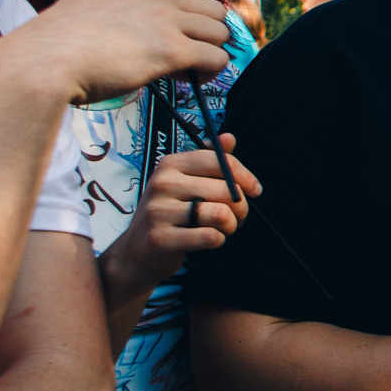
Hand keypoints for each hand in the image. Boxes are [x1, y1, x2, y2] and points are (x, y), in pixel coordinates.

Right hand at [0, 0, 229, 105]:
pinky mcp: (171, 50)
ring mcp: (165, 20)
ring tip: (188, 71)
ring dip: (210, 53)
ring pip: (220, 32)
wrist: (39, 63)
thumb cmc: (53, 45)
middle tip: (187, 57)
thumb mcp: (85, 6)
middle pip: (213, 10)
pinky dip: (211, 71)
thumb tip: (128, 28)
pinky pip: (217, 58)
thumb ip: (114, 8)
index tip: (178, 35)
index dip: (190, 15)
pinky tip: (189, 80)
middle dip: (206, 35)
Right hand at [100, 134, 262, 302]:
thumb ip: (209, 160)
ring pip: (221, 214)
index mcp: (170, 165)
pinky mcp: (160, 238)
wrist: (135, 252)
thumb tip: (229, 138)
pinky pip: (210, 237)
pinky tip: (209, 239)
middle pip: (226, 190)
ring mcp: (158, 211)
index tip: (255, 190)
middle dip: (241, 208)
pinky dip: (218, 240)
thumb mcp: (184, 182)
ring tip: (224, 228)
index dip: (245, 177)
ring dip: (231, 225)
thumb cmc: (168, 213)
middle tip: (237, 217)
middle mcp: (162, 184)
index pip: (221, 161)